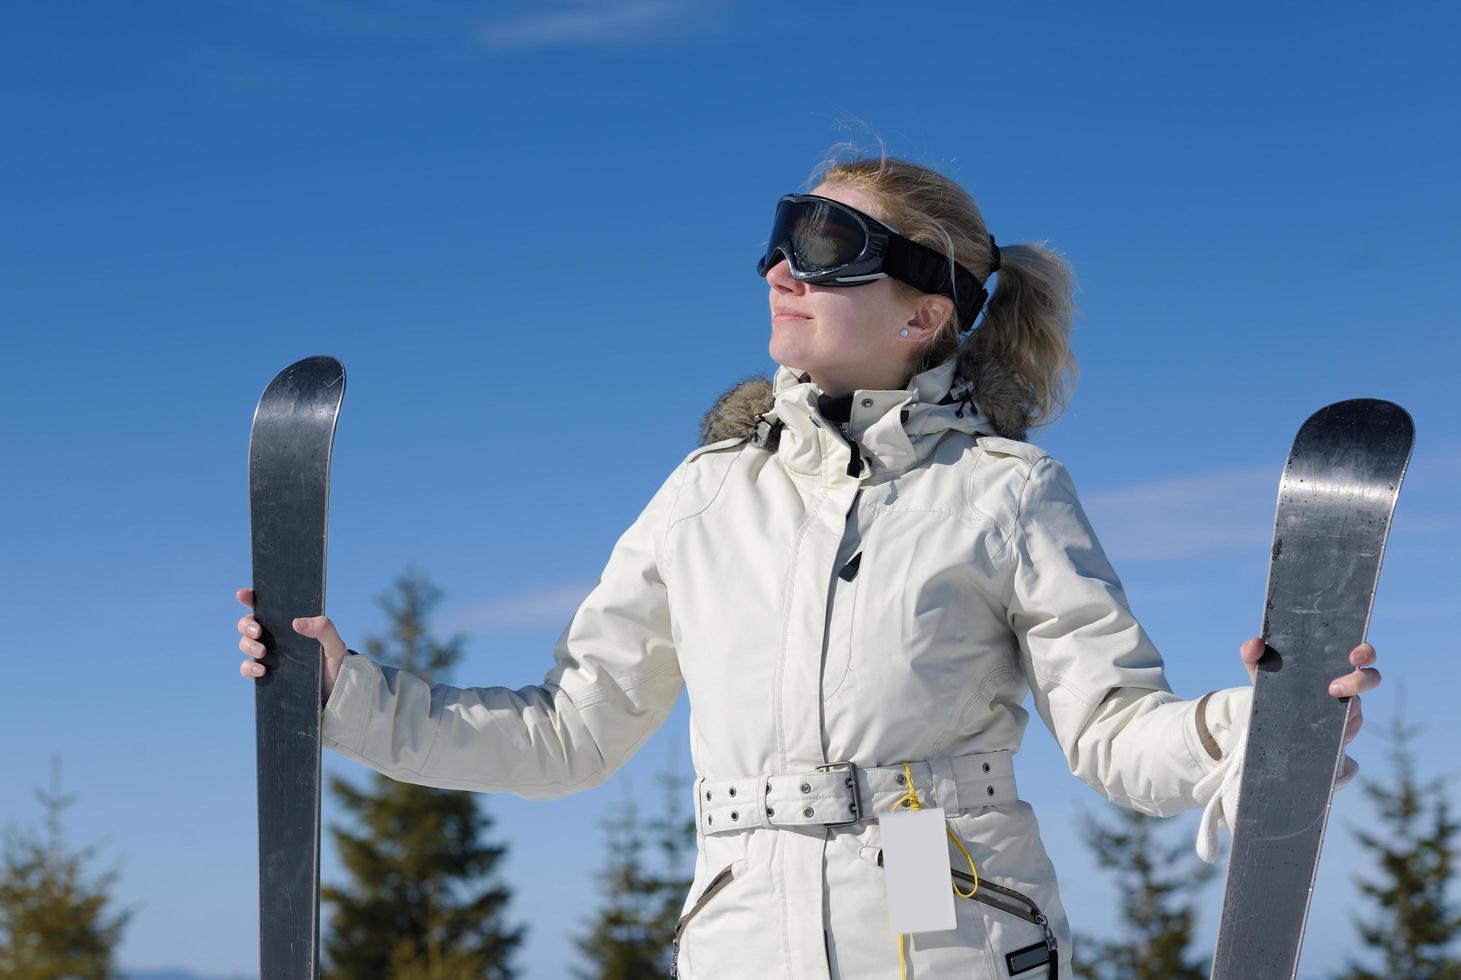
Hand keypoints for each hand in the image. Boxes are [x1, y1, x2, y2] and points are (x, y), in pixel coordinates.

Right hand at [236, 587, 349, 703]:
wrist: (334, 690)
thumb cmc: (333, 662)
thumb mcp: (334, 644)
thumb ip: (323, 629)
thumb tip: (296, 622)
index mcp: (289, 623)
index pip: (267, 606)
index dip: (251, 597)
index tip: (243, 594)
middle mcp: (275, 636)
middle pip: (249, 623)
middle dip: (247, 624)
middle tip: (257, 631)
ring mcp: (268, 655)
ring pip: (245, 644)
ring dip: (247, 645)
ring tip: (261, 651)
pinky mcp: (265, 674)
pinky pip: (247, 668)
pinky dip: (249, 667)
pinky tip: (261, 670)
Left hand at [1238, 637, 1378, 744]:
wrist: (1274, 719)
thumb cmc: (1275, 685)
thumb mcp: (1260, 669)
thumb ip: (1253, 653)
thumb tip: (1256, 642)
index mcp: (1333, 662)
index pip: (1361, 653)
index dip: (1364, 652)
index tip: (1354, 655)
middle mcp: (1347, 683)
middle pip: (1371, 678)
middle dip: (1360, 681)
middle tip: (1334, 687)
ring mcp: (1348, 708)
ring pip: (1357, 708)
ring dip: (1345, 711)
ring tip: (1321, 714)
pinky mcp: (1344, 730)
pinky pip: (1348, 730)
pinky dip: (1337, 730)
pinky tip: (1320, 732)